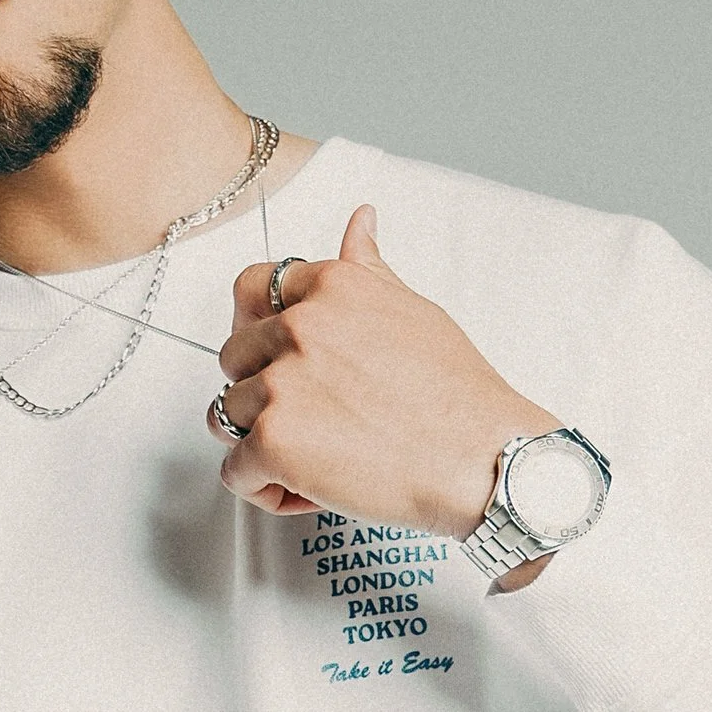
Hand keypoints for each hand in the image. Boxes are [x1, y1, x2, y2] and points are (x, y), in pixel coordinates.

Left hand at [210, 208, 557, 553]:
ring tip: (319, 460)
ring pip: (227, 415)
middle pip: (233, 357)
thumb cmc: (460, 396)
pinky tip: (312, 490)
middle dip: (262, 392)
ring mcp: (281, 383)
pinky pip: (236, 472)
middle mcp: (300, 326)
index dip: (259, 333)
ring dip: (262, 443)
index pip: (251, 290)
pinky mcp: (272, 441)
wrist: (485, 459)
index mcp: (331, 286)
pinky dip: (266, 490)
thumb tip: (360, 220)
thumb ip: (368, 269)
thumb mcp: (414, 309)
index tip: (283, 362)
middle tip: (315, 421)